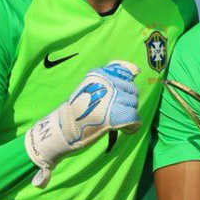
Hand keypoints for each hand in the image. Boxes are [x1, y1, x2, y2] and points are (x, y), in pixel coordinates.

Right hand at [24, 60, 140, 186]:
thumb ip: (110, 80)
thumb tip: (135, 71)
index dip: (125, 88)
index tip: (119, 97)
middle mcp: (107, 83)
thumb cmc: (78, 109)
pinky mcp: (115, 115)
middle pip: (132, 91)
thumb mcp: (91, 87)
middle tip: (117, 111)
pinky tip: (125, 129)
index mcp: (100, 75)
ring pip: (133, 104)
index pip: (126, 74)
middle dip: (128, 102)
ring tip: (118, 120)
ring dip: (129, 113)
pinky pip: (133, 118)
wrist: (63, 127)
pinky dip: (132, 125)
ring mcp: (111, 99)